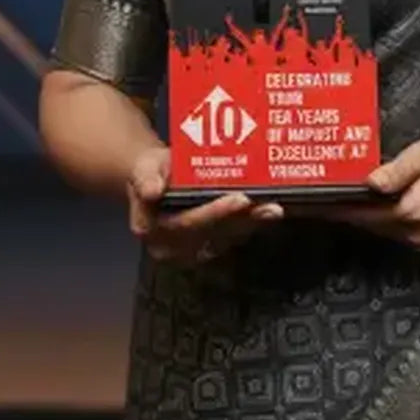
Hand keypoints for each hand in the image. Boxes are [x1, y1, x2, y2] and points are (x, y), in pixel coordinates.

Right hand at [127, 145, 283, 264]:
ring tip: (274, 209)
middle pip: (212, 234)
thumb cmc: (151, 172)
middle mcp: (169, 248)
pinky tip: (268, 212)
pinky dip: (251, 225)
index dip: (215, 213)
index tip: (240, 199)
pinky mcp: (206, 249)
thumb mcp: (144, 167)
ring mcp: (189, 252)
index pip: (187, 223)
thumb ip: (146, 177)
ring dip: (252, 224)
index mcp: (150, 228)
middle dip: (242, 219)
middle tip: (269, 206)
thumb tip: (152, 190)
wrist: (156, 181)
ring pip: (226, 238)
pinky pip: (232, 238)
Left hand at [294, 133, 419, 250]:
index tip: (301, 205)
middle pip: (363, 222)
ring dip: (350, 213)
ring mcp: (418, 238)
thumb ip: (396, 172)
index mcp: (412, 212)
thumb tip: (369, 183)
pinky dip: (368, 214)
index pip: (360, 213)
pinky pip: (385, 225)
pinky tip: (354, 200)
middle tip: (300, 198)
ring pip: (372, 226)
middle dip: (334, 210)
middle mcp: (413, 232)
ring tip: (320, 198)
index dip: (329, 208)